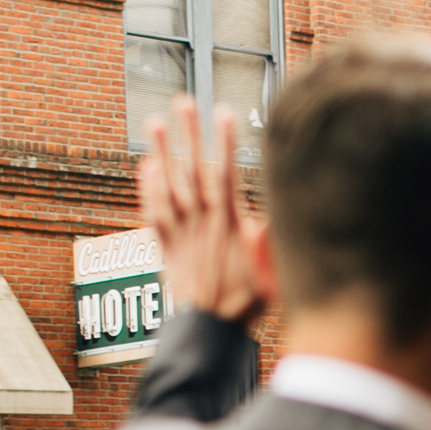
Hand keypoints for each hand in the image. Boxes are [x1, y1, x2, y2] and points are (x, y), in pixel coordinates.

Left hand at [139, 96, 270, 325]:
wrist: (208, 328)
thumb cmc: (245, 302)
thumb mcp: (271, 269)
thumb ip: (273, 236)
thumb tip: (284, 209)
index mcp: (228, 221)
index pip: (226, 171)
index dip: (225, 141)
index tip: (224, 112)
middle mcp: (201, 219)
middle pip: (194, 168)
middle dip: (190, 133)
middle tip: (183, 101)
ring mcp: (181, 231)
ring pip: (168, 183)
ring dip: (162, 151)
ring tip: (156, 122)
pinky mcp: (166, 245)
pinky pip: (154, 212)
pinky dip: (148, 188)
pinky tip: (146, 167)